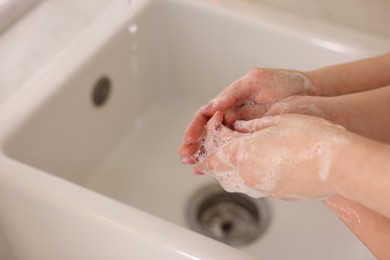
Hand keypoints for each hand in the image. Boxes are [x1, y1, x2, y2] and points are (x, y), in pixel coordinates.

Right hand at [178, 69, 316, 163]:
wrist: (312, 93)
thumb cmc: (286, 82)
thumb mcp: (256, 81)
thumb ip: (233, 93)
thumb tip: (212, 107)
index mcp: (231, 101)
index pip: (206, 115)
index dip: (195, 128)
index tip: (188, 141)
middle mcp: (235, 115)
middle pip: (209, 132)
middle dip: (195, 145)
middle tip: (186, 158)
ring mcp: (245, 128)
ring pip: (221, 143)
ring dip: (207, 154)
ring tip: (196, 167)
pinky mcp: (258, 138)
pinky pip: (238, 149)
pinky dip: (227, 158)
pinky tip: (220, 168)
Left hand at [194, 114, 349, 199]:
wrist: (338, 164)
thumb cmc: (311, 138)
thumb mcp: (277, 122)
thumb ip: (252, 127)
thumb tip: (239, 128)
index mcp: (242, 152)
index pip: (215, 148)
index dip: (213, 134)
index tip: (218, 123)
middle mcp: (246, 174)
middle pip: (216, 169)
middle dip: (213, 155)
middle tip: (219, 141)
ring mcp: (260, 188)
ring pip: (230, 181)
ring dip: (226, 168)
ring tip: (233, 153)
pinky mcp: (274, 195)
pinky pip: (249, 186)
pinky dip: (243, 175)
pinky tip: (254, 163)